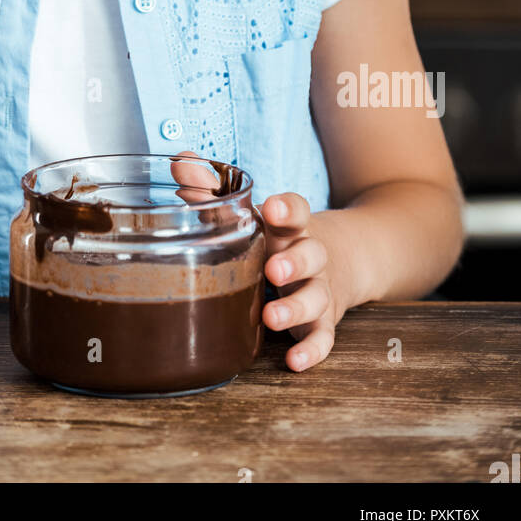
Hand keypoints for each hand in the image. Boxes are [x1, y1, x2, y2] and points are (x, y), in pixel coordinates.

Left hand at [169, 156, 338, 371]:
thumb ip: (212, 189)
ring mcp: (319, 289)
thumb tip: (179, 159)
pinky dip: (313, 350)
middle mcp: (309, 256)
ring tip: (271, 317)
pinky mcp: (323, 321)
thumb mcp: (252, 213)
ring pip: (317, 297)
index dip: (288, 208)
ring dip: (296, 307)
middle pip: (311, 254)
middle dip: (294, 262)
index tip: (272, 207)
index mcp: (289, 227)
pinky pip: (323, 337)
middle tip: (273, 269)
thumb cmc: (278, 237)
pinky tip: (294, 361)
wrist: (341, 260)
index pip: (297, 211)